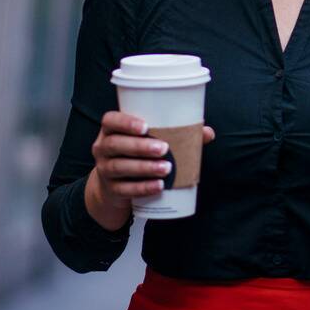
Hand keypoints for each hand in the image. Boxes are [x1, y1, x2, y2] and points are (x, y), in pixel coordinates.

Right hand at [85, 111, 215, 230]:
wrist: (114, 185)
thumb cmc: (136, 153)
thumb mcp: (147, 140)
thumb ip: (176, 134)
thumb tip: (207, 132)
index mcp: (110, 130)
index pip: (110, 120)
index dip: (125, 122)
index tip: (145, 126)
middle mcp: (102, 148)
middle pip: (115, 144)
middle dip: (140, 146)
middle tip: (164, 149)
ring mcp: (104, 169)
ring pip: (119, 167)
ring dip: (144, 168)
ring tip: (166, 168)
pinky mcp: (111, 189)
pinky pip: (125, 189)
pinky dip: (143, 188)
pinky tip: (159, 186)